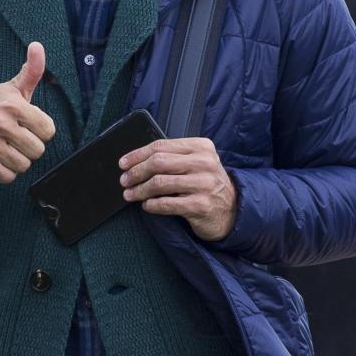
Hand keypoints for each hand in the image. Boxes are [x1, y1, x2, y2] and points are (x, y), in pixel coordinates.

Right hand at [0, 41, 54, 183]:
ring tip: (5, 149)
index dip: (40, 131)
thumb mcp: (12, 89)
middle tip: (15, 140)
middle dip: (28, 148)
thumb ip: (31, 71)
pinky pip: (6, 177)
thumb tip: (37, 46)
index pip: (48, 130)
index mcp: (12, 103)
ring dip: (16, 161)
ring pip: (22, 165)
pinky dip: (4, 173)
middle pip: (37, 150)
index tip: (27, 126)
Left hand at [119, 137, 236, 240]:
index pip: (161, 146)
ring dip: (140, 190)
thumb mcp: (196, 163)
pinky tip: (146, 205)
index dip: (137, 155)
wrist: (232, 210)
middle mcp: (204, 163)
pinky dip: (152, 205)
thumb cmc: (206, 184)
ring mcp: (204, 184)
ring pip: (160, 183)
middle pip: (158, 162)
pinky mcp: (201, 205)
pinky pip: (167, 203)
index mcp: (201, 147)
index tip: (123, 163)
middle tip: (124, 180)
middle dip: (136, 172)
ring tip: (130, 194)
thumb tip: (135, 161)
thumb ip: (172, 157)